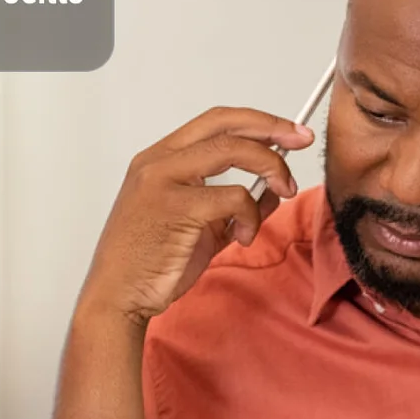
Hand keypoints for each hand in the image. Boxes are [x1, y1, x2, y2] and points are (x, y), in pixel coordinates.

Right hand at [78, 107, 314, 325]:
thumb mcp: (201, 228)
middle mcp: (158, 162)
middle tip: (301, 141)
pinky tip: (243, 237)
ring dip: (270, 169)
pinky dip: (251, 215)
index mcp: (160, 160)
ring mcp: (164, 181)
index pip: (215, 123)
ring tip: (282, 192)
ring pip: (233, 151)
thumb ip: (234, 206)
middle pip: (226, 125)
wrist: (118, 297)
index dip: (257, 122)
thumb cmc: (151, 264)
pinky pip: (234, 197)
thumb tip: (272, 189)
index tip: (289, 132)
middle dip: (272, 128)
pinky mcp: (176, 206)